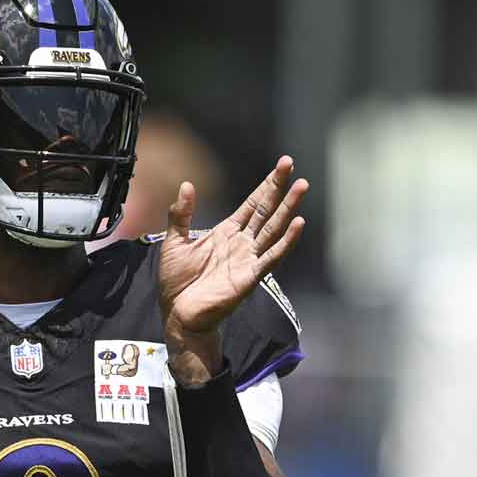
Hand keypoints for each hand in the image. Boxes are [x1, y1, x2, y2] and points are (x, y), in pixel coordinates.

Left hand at [158, 156, 307, 382]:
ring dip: (288, 208)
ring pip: (273, 229)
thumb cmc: (177, 281)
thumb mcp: (175, 241)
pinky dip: (285, 242)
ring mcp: (248, 259)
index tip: (282, 165)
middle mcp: (242, 243)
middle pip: (266, 210)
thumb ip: (181, 215)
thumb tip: (186, 184)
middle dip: (279, 187)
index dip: (266, 185)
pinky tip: (298, 225)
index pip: (252, 204)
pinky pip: (271, 257)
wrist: (177, 313)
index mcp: (227, 233)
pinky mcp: (249, 277)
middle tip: (291, 163)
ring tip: (301, 187)